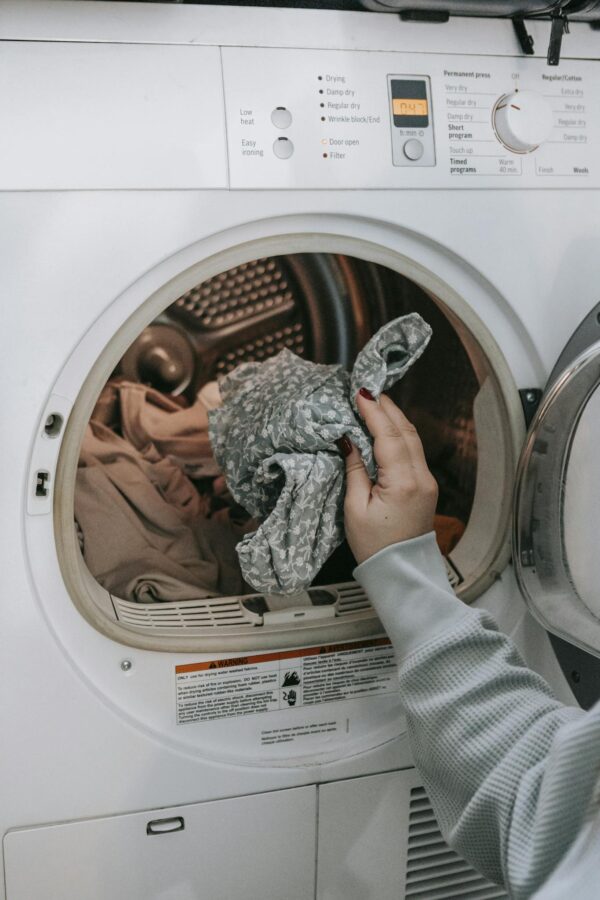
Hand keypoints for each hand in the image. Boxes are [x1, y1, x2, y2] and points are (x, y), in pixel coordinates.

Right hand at [339, 391, 437, 564]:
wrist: (401, 572)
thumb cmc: (375, 547)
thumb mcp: (354, 509)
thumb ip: (354, 470)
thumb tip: (348, 441)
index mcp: (402, 483)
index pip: (388, 436)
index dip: (374, 412)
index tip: (360, 394)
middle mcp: (420, 478)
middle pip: (406, 431)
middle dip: (387, 408)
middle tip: (368, 391)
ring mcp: (427, 481)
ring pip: (413, 439)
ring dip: (394, 418)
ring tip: (376, 403)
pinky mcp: (426, 486)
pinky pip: (414, 451)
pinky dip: (400, 434)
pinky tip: (386, 428)